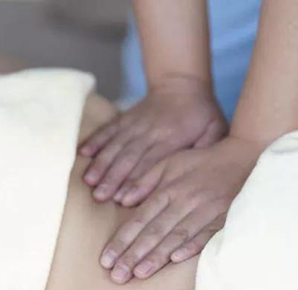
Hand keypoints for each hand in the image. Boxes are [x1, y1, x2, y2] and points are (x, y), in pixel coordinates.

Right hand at [79, 75, 226, 204]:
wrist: (183, 83)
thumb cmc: (202, 114)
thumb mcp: (215, 131)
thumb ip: (207, 152)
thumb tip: (198, 175)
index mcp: (172, 137)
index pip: (152, 163)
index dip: (136, 181)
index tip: (122, 199)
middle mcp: (151, 131)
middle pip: (128, 157)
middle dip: (112, 178)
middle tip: (99, 196)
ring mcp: (135, 124)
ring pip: (115, 145)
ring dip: (100, 164)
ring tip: (88, 181)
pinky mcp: (126, 119)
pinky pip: (108, 130)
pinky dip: (95, 141)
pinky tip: (82, 153)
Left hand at [100, 136, 263, 283]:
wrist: (244, 157)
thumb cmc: (202, 163)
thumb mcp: (170, 163)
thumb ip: (145, 180)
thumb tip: (122, 200)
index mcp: (168, 189)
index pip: (140, 219)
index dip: (122, 240)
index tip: (107, 259)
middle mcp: (184, 200)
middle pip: (154, 231)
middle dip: (133, 255)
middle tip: (117, 275)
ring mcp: (204, 210)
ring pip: (176, 236)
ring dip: (157, 255)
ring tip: (139, 274)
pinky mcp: (223, 217)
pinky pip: (205, 234)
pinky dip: (192, 246)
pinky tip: (176, 260)